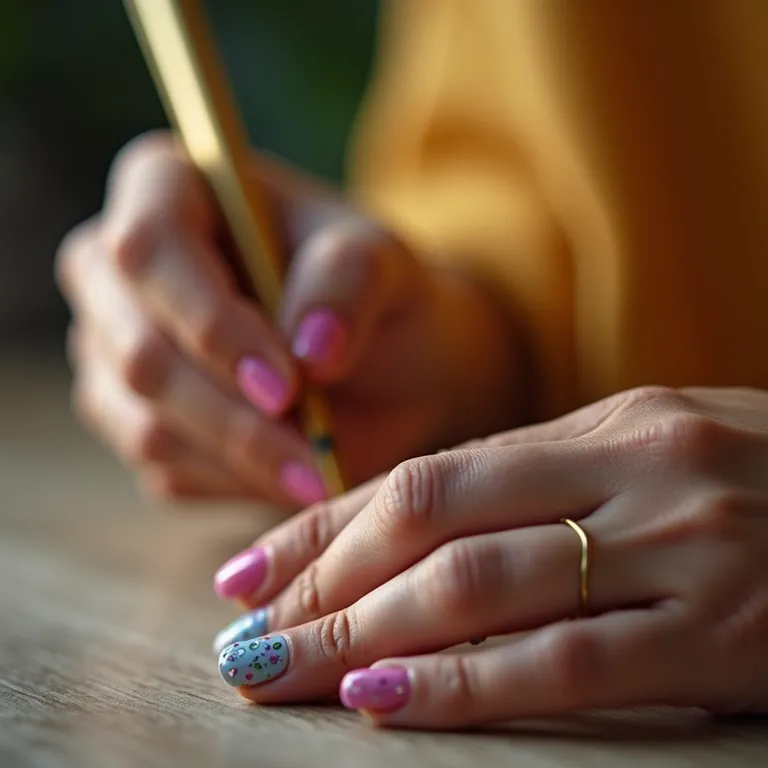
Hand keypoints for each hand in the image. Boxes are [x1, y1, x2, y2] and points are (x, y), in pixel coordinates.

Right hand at [56, 132, 520, 505]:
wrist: (383, 361)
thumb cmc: (374, 294)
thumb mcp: (383, 263)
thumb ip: (349, 281)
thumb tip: (310, 349)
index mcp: (166, 190)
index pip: (150, 247)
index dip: (210, 322)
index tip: (287, 384)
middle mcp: (120, 271)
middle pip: (137, 350)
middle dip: (231, 414)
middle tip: (313, 454)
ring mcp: (116, 349)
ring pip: (144, 422)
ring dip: (241, 458)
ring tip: (317, 470)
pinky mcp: (133, 416)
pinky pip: (163, 465)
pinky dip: (235, 479)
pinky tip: (289, 469)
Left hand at [212, 386, 767, 727]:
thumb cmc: (761, 485)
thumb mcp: (649, 456)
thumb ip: (543, 481)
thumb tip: (413, 523)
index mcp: (609, 421)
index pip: (428, 472)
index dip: (327, 522)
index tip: (254, 566)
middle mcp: (633, 470)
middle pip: (431, 522)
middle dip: (322, 581)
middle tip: (246, 629)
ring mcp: (680, 549)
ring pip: (479, 589)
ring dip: (364, 632)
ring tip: (283, 667)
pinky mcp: (724, 635)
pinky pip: (565, 663)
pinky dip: (465, 684)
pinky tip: (384, 699)